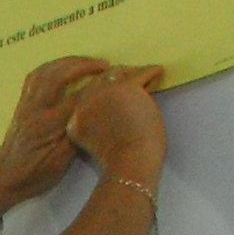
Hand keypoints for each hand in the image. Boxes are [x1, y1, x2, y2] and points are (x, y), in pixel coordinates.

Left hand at [0, 55, 111, 208]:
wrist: (4, 180)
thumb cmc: (35, 176)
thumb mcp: (60, 162)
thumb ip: (76, 135)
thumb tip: (94, 112)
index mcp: (47, 125)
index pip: (76, 98)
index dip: (97, 87)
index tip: (115, 80)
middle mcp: (34, 109)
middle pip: (58, 76)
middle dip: (82, 65)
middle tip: (104, 64)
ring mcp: (25, 105)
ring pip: (44, 72)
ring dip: (66, 62)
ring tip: (86, 61)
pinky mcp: (21, 105)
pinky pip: (34, 78)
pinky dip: (50, 67)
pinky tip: (62, 67)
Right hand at [64, 66, 168, 181]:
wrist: (130, 163)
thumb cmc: (119, 162)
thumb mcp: (94, 142)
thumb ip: (96, 124)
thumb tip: (113, 110)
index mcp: (75, 118)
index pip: (87, 95)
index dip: (102, 91)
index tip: (114, 90)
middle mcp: (85, 101)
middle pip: (100, 80)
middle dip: (115, 77)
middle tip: (129, 75)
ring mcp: (104, 92)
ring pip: (119, 74)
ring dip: (132, 74)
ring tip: (144, 74)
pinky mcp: (126, 87)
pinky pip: (141, 73)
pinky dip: (151, 72)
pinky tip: (158, 71)